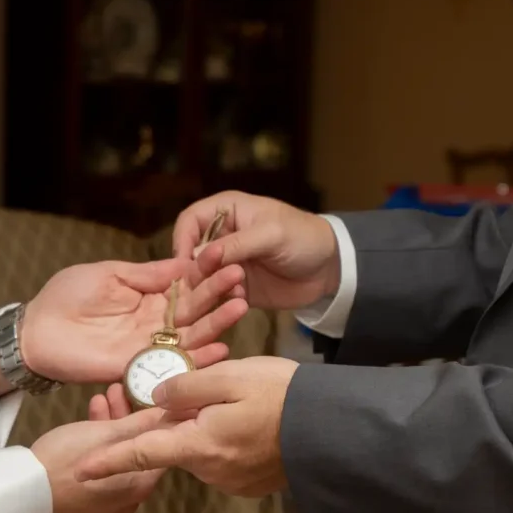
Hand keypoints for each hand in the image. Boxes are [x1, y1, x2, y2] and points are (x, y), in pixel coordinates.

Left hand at [17, 256, 247, 387]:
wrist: (37, 331)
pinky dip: (199, 359)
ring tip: (240, 307)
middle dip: (218, 294)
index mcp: (150, 297)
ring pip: (192, 336)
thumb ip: (147, 274)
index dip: (205, 272)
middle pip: (195, 310)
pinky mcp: (141, 368)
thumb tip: (184, 262)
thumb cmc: (67, 296)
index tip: (226, 257)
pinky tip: (222, 348)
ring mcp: (150, 347)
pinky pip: (174, 364)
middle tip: (240, 279)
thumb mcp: (110, 274)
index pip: (186, 284)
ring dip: (217, 324)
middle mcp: (156, 324)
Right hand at [34, 403, 171, 512]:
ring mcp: (110, 502)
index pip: (164, 446)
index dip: (158, 415)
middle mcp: (132, 498)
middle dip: (129, 415)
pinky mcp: (90, 500)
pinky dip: (100, 445)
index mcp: (142, 484)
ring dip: (112, 426)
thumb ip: (142, 422)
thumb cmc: (63, 460)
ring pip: (119, 455)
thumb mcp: (105, 433)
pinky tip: (89, 420)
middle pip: (139, 448)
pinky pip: (104, 467)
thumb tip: (175, 412)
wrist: (21, 492)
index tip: (150, 392)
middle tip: (119, 389)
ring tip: (102, 396)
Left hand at [75, 357, 297, 497]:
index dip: (109, 461)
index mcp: (199, 445)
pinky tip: (252, 418)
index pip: (142, 454)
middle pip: (175, 444)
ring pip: (201, 448)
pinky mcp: (251, 483)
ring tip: (240, 399)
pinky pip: (225, 457)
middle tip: (209, 388)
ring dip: (206, 427)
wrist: (334, 428)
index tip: (80, 471)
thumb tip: (157, 397)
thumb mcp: (230, 376)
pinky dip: (228, 438)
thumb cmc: (283, 396)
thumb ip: (185, 387)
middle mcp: (211, 471)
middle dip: (177, 421)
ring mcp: (233, 481)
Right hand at [171, 192, 340, 312]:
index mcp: (226, 211)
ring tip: (234, 290)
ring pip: (202, 277)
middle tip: (208, 284)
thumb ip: (236, 244)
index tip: (185, 263)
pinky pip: (219, 296)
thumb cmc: (302, 237)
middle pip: (190, 253)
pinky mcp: (237, 286)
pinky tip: (241, 301)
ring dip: (210, 287)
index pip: (189, 221)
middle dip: (196, 270)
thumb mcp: (271, 234)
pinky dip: (224, 300)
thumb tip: (198, 255)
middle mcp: (222, 236)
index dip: (182, 240)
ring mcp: (228, 264)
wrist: (330, 268)